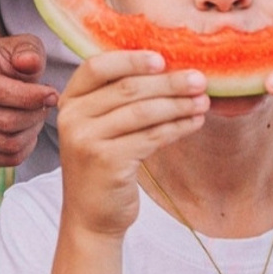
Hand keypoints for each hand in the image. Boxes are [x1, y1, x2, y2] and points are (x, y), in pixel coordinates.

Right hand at [0, 33, 56, 166]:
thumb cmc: (12, 57)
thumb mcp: (25, 46)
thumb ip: (30, 52)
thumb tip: (29, 63)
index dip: (28, 97)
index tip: (52, 94)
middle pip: (1, 121)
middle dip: (34, 116)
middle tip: (48, 105)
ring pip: (4, 144)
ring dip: (30, 133)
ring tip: (38, 115)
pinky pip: (2, 159)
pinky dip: (23, 149)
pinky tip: (28, 130)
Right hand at [57, 51, 208, 237]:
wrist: (91, 215)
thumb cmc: (103, 164)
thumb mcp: (99, 126)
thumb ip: (116, 99)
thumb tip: (167, 69)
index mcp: (70, 100)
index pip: (97, 67)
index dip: (131, 59)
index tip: (163, 58)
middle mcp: (72, 117)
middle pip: (126, 88)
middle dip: (168, 82)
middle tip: (199, 79)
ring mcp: (87, 139)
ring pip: (142, 111)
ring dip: (178, 104)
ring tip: (203, 100)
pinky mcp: (107, 161)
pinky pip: (151, 137)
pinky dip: (177, 127)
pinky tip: (194, 122)